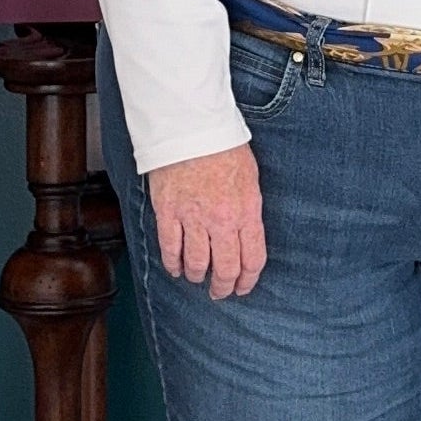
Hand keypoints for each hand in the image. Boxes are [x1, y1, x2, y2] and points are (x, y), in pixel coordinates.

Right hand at [147, 145, 265, 297]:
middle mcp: (222, 220)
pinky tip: (176, 269)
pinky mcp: (168, 213)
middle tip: (220, 292)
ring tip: (198, 278)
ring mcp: (193, 218)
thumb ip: (249, 210)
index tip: (243, 287)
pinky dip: (173, 264)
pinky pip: (170, 249)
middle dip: (223, 286)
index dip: (248, 280)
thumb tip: (247, 234)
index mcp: (247, 211)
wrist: (192, 127)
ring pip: (197, 263)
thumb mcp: (251, 178)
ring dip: (198, 277)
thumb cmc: (223, 146)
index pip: (252, 259)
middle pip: (225, 268)